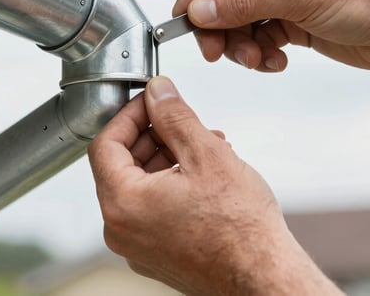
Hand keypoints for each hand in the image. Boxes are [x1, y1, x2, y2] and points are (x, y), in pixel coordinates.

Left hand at [88, 76, 341, 295]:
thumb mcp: (205, 154)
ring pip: (141, 186)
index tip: (152, 101)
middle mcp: (121, 230)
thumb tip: (158, 92)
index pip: (105, 143)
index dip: (130, 114)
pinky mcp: (157, 255)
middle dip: (154, 135)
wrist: (264, 278)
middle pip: (122, 165)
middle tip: (181, 120)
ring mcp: (138, 246)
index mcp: (122, 203)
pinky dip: (172, 185)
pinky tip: (205, 175)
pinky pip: (153, 209)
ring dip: (168, 158)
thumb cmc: (240, 229)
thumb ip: (174, 116)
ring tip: (205, 146)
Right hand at [174, 0, 369, 71]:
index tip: (184, 18)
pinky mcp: (295, 21)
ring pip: (242, 20)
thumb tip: (200, 10)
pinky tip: (277, 62)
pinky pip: (261, 37)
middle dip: (220, 25)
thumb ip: (244, 4)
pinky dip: (261, 53)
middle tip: (215, 52)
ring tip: (256, 60)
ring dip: (242, 44)